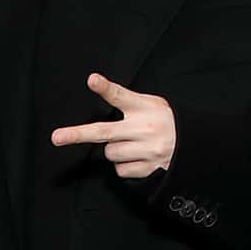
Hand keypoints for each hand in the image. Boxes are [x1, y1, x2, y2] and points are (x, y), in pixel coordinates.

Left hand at [52, 74, 177, 179]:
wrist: (194, 144)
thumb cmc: (164, 120)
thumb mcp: (150, 103)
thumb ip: (126, 100)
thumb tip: (94, 83)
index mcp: (144, 107)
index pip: (121, 96)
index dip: (105, 87)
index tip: (92, 80)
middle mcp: (144, 128)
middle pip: (104, 132)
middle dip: (77, 135)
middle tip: (56, 137)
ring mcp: (146, 150)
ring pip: (109, 153)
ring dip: (115, 149)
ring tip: (132, 143)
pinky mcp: (147, 168)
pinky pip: (120, 169)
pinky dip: (124, 164)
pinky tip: (138, 156)